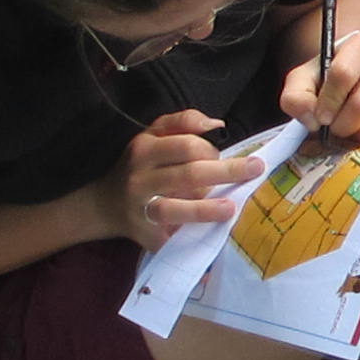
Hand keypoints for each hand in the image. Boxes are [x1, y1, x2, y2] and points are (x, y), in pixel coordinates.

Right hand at [116, 110, 262, 241]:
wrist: (105, 204)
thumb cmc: (140, 165)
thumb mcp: (153, 135)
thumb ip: (182, 122)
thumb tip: (216, 124)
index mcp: (145, 150)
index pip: (184, 146)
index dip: (210, 149)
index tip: (223, 155)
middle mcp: (140, 180)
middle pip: (186, 175)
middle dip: (225, 172)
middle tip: (255, 169)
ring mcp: (141, 210)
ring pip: (173, 209)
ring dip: (204, 209)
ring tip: (230, 208)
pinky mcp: (146, 235)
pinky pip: (171, 237)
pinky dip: (191, 237)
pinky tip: (213, 236)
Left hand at [284, 18, 359, 145]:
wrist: (350, 78)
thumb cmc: (325, 78)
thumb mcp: (301, 81)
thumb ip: (296, 97)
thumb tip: (312, 119)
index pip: (343, 74)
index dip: (328, 102)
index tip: (320, 116)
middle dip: (342, 124)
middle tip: (332, 126)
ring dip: (354, 132)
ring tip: (344, 124)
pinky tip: (359, 127)